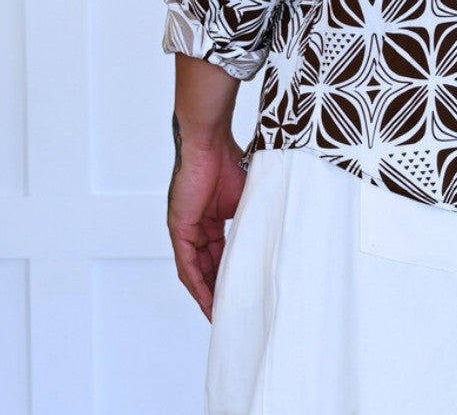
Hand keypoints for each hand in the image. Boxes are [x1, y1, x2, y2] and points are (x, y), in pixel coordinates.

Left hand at [167, 121, 246, 321]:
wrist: (210, 143)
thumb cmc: (230, 161)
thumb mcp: (248, 199)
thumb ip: (254, 218)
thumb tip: (277, 235)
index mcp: (212, 219)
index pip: (220, 255)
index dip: (228, 276)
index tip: (241, 294)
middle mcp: (197, 226)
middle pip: (207, 267)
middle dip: (217, 291)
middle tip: (230, 313)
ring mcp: (186, 228)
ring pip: (195, 270)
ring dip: (206, 293)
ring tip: (219, 314)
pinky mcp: (179, 227)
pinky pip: (187, 263)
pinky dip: (197, 282)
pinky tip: (206, 299)